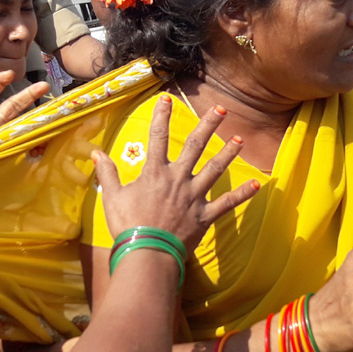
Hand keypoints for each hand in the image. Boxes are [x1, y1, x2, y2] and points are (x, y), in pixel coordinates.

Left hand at [0, 70, 50, 165]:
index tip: (10, 73)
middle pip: (13, 104)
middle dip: (28, 94)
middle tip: (44, 85)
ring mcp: (0, 139)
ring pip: (21, 122)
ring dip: (35, 114)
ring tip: (52, 108)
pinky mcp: (5, 153)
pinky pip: (22, 144)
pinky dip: (33, 139)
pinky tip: (44, 134)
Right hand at [95, 95, 258, 251]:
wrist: (147, 253)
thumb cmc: (127, 226)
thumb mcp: (112, 197)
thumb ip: (107, 173)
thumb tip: (95, 153)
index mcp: (155, 172)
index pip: (157, 137)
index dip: (161, 116)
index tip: (166, 98)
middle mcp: (178, 179)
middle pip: (195, 146)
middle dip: (208, 125)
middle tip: (221, 109)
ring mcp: (194, 197)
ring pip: (215, 170)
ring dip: (228, 153)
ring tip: (240, 139)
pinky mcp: (204, 216)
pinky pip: (227, 204)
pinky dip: (242, 195)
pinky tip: (257, 185)